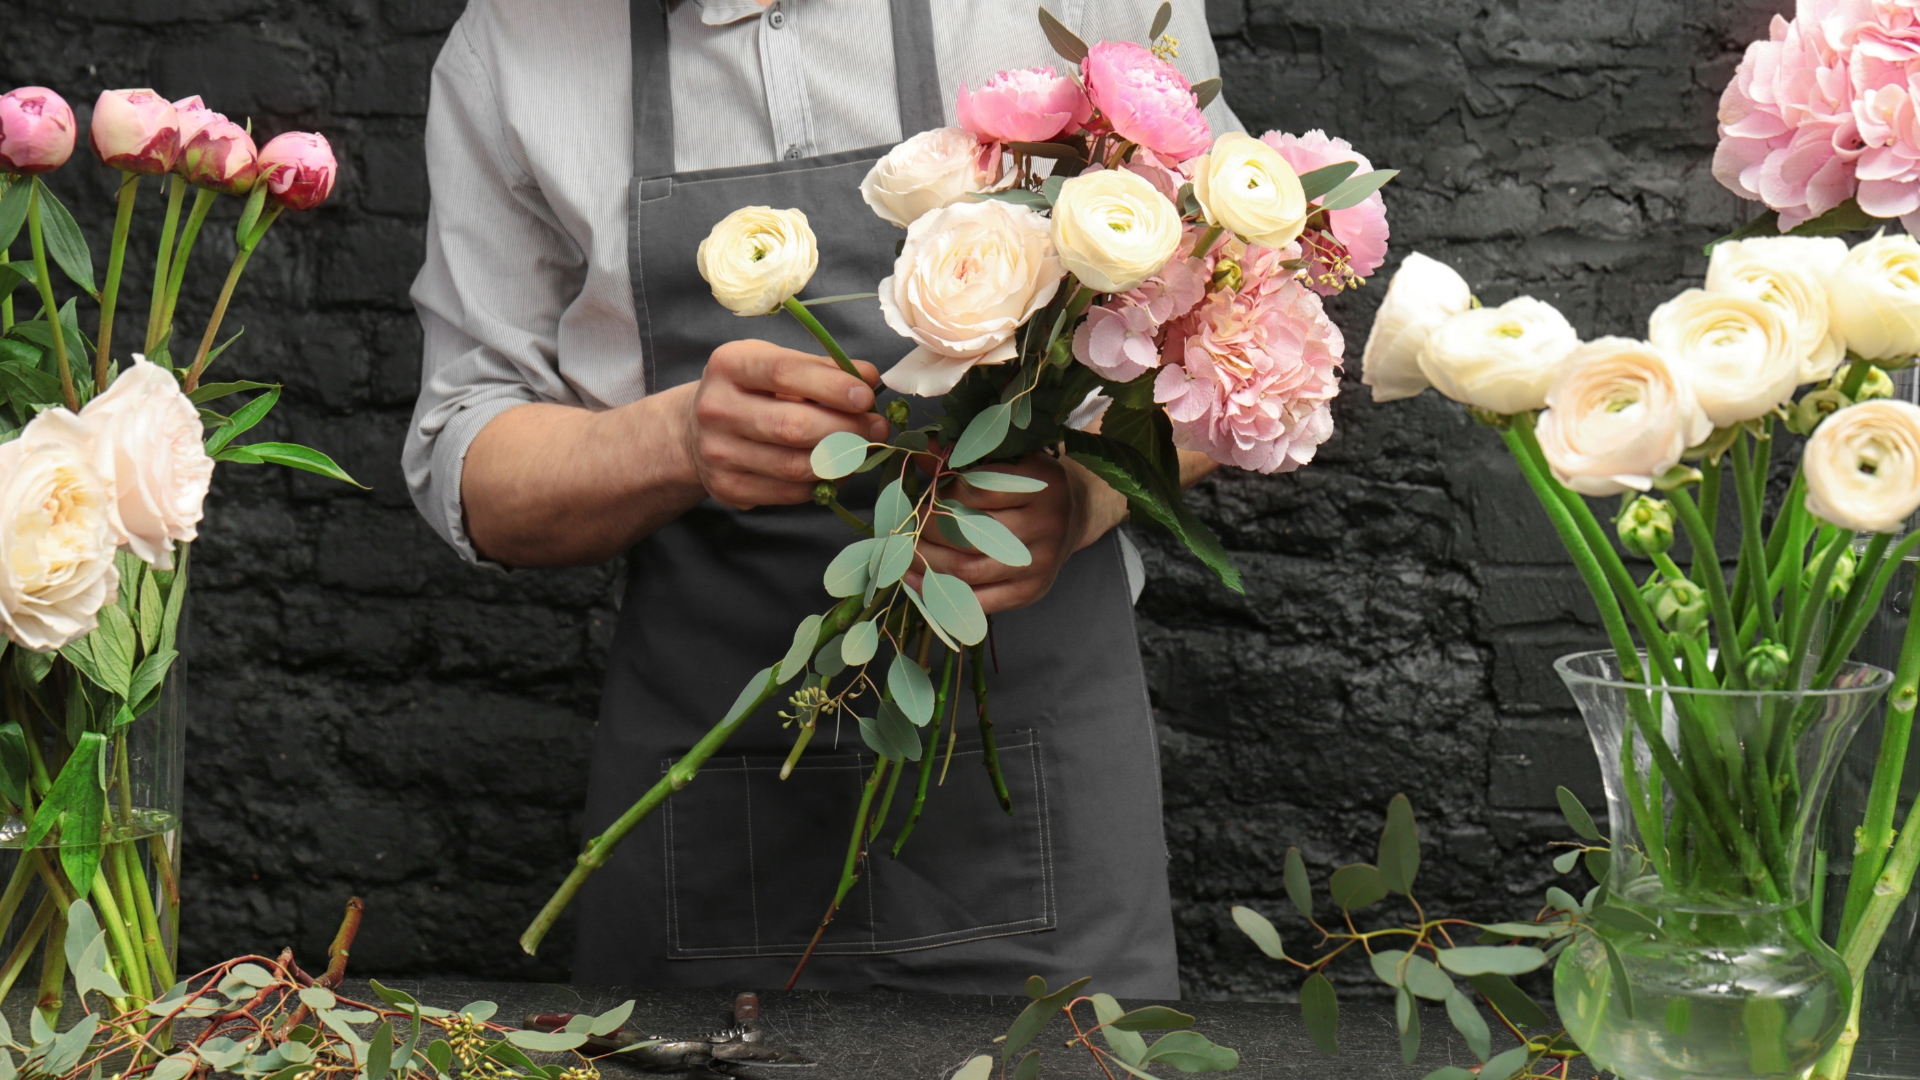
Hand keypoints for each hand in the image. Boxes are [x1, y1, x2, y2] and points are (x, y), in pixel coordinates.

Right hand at [682, 339, 889, 509]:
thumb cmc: (750, 390)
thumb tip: (869, 378)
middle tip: (877, 427)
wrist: (695, 430)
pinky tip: (840, 469)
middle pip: (792, 425)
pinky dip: (823, 483)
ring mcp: (719, 452)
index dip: (831, 386)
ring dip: (841, 460)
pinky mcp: (727, 488)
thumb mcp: (775, 363)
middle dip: (846, 429)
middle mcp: (717, 409)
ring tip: (866, 449)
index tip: (866, 396)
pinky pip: (788, 492)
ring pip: (794, 465)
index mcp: (730, 365)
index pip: (785, 373)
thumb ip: (821, 368)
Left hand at [912, 453, 1128, 614]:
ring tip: (902, 556)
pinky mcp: (1031, 591)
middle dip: (926, 532)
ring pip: (969, 569)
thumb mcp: (1006, 460)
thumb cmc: (1029, 483)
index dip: (941, 494)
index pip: (975, 489)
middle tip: (904, 527)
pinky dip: (943, 597)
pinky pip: (980, 602)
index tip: (923, 496)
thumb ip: (962, 458)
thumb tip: (917, 449)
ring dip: (927, 565)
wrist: (1076, 514)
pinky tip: (918, 584)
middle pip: (969, 533)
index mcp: (1039, 482)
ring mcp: (1040, 561)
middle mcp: (1045, 522)